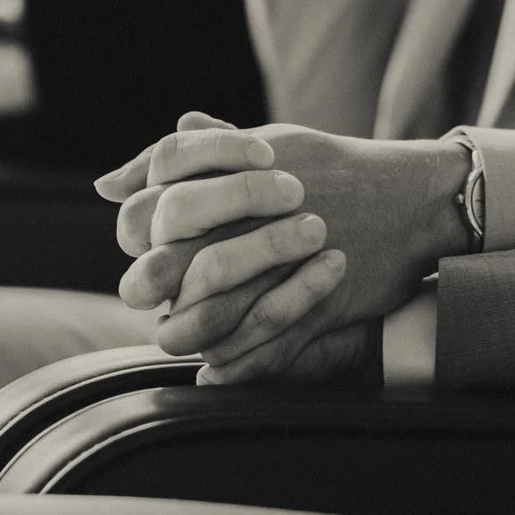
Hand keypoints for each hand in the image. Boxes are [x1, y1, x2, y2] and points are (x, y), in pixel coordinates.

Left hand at [97, 115, 471, 381]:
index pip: (147, 213)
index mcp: (226, 178)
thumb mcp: (262, 145)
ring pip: (202, 314)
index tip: (145, 250)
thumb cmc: (331, 167)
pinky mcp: (311, 304)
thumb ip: (186, 161)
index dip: (136, 239)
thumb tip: (107, 185)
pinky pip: (256, 345)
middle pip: (164, 265)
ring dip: (183, 331)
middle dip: (149, 287)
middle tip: (148, 297)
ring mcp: (278, 266)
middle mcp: (244, 220)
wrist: (408, 197)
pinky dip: (231, 364)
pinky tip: (214, 370)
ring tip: (176, 337)